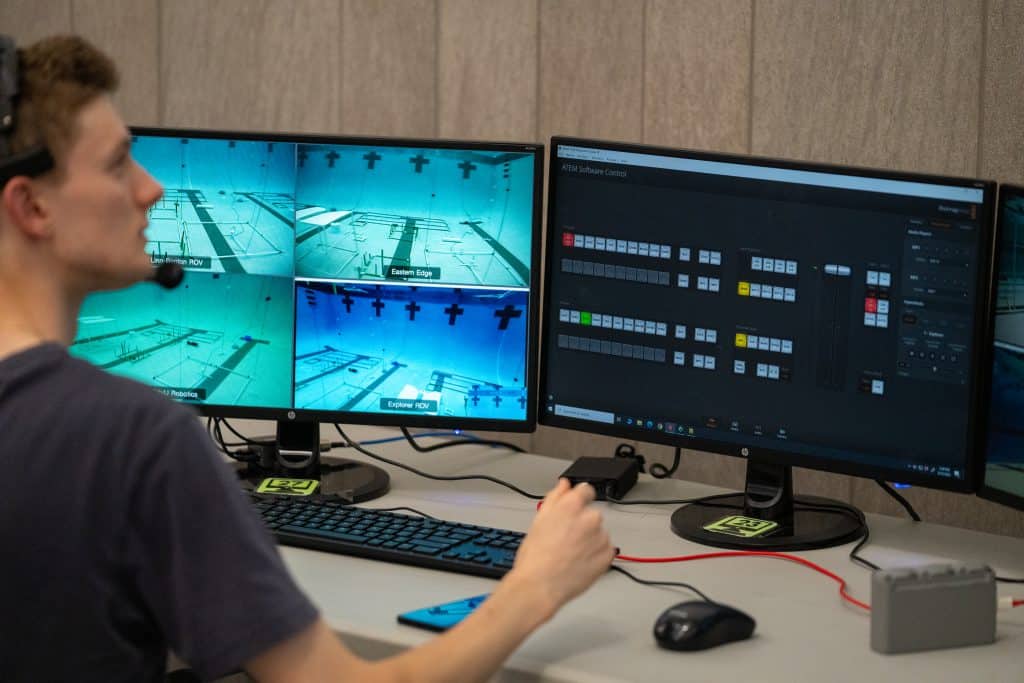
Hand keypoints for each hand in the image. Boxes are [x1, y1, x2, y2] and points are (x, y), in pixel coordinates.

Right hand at [505, 479, 614, 618]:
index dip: (579, 499)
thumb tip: (564, 485)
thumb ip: (555, 497)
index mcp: (572, 505)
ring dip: (590, 540)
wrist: (540, 586)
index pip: (586, 490)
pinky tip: (579, 563)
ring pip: (599, 534)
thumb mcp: (539, 520)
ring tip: (571, 554)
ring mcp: (601, 537)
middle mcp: (591, 518)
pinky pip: (605, 550)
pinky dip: (596, 555)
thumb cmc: (535, 556)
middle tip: (565, 539)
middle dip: (582, 524)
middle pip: (592, 514)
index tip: (575, 508)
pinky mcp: (608, 556)